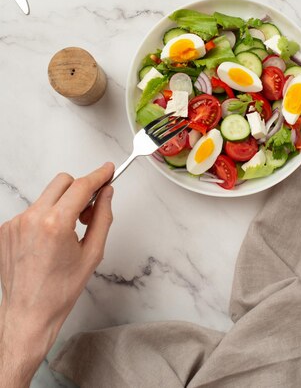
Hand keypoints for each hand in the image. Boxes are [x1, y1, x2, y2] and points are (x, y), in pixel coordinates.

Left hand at [0, 163, 114, 387]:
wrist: (29, 313)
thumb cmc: (59, 290)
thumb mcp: (92, 254)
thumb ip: (102, 217)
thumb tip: (106, 194)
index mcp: (56, 224)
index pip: (81, 186)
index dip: (99, 175)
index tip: (108, 170)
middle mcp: (33, 218)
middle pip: (62, 181)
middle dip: (79, 189)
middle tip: (88, 211)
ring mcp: (16, 223)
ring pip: (47, 196)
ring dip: (61, 205)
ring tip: (67, 232)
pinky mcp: (7, 229)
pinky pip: (33, 210)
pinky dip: (45, 217)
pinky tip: (49, 241)